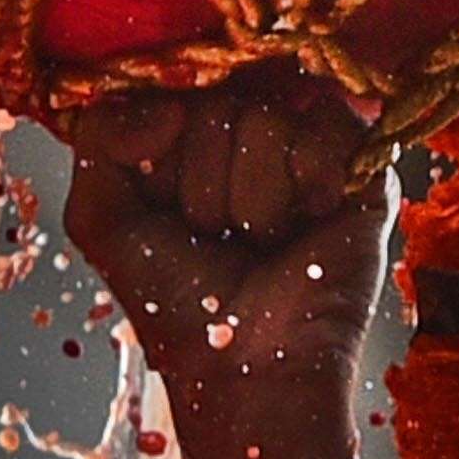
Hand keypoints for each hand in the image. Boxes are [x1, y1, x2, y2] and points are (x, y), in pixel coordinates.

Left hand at [59, 75, 392, 458]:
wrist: (246, 368)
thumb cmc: (174, 300)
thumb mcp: (100, 217)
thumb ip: (98, 139)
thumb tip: (170, 103)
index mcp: (185, 135)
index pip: (165, 91)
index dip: (159, 151)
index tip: (164, 208)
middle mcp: (244, 131)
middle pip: (213, 106)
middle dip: (203, 187)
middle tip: (219, 237)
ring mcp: (304, 144)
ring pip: (265, 119)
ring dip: (252, 200)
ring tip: (260, 241)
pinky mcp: (361, 166)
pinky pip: (329, 124)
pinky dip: (310, 180)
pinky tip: (309, 221)